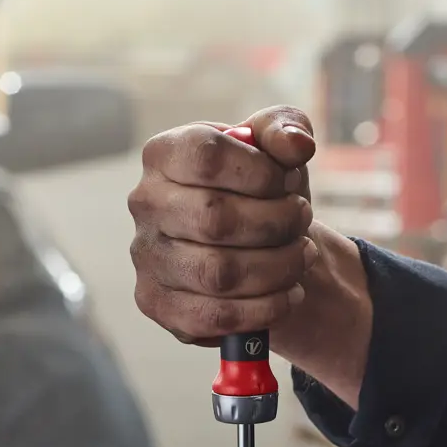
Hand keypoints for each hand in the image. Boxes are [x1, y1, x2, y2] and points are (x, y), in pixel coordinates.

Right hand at [129, 106, 373, 407]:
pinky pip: (215, 317)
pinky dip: (265, 308)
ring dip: (278, 267)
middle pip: (215, 219)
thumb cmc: (263, 191)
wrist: (256, 247)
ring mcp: (147, 257)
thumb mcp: (278, 150)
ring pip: (219, 274)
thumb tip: (296, 145)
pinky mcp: (157, 304)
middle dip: (278, 223)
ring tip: (301, 256)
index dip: (260, 171)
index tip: (287, 180)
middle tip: (302, 220)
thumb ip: (286, 130)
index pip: (206, 155)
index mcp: (165, 153)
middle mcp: (145, 204)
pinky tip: (288, 294)